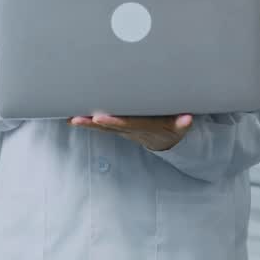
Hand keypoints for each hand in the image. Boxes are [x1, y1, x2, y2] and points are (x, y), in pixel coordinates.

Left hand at [69, 113, 192, 151]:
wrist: (165, 141)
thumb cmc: (172, 127)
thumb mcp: (180, 127)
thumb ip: (183, 123)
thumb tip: (188, 119)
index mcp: (145, 127)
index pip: (127, 124)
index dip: (114, 122)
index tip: (100, 118)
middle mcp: (131, 130)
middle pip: (110, 128)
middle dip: (94, 124)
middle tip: (78, 119)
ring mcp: (123, 131)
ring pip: (103, 128)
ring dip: (87, 124)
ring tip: (71, 119)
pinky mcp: (118, 128)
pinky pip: (101, 127)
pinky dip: (87, 123)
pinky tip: (73, 118)